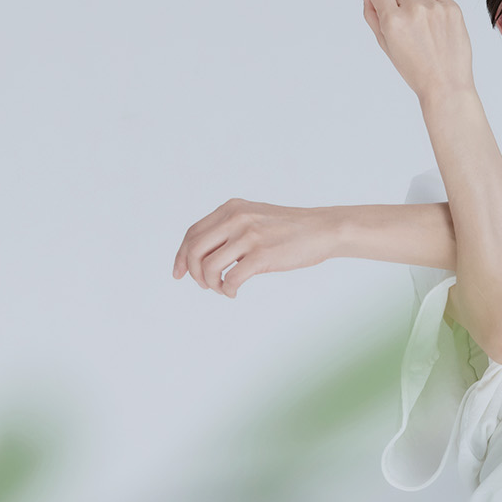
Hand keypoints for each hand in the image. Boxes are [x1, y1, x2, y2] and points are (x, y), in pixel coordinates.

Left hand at [172, 199, 334, 297]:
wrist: (323, 229)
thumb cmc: (290, 228)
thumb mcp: (255, 217)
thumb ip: (231, 228)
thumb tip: (205, 255)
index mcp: (232, 209)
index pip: (193, 233)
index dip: (181, 255)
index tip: (179, 273)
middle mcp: (236, 218)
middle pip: (194, 250)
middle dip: (193, 273)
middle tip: (204, 285)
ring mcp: (249, 236)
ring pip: (208, 267)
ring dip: (211, 284)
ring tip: (223, 289)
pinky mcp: (261, 255)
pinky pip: (230, 279)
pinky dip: (227, 291)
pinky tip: (234, 293)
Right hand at [360, 0, 474, 100]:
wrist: (445, 84)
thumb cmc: (414, 69)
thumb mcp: (385, 44)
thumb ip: (372, 14)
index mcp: (393, 21)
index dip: (381, 2)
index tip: (388, 15)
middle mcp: (414, 10)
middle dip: (400, 4)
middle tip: (409, 30)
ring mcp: (435, 9)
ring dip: (418, 7)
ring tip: (425, 33)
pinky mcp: (452, 9)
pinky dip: (434, 6)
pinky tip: (436, 27)